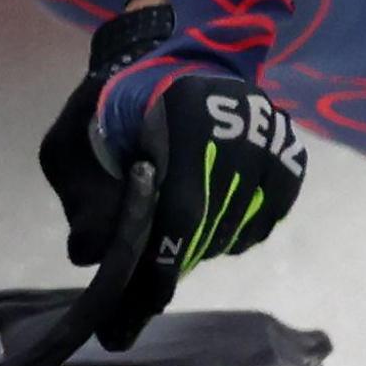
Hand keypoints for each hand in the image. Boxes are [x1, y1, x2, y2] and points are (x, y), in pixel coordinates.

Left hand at [36, 0, 309, 347]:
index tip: (142, 301)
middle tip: (144, 293)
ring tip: (170, 235)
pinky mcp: (290, 154)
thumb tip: (88, 254)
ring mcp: (274, 137)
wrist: (169, 64)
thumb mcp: (75, 141)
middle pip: (214, 226)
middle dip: (176, 262)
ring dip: (201, 247)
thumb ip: (80, 195)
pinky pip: (264, 224)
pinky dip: (233, 235)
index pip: (183, 208)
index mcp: (187, 107)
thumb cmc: (113, 110)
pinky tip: (205, 216)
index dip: (163, 262)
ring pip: (239, 230)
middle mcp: (244, 119)